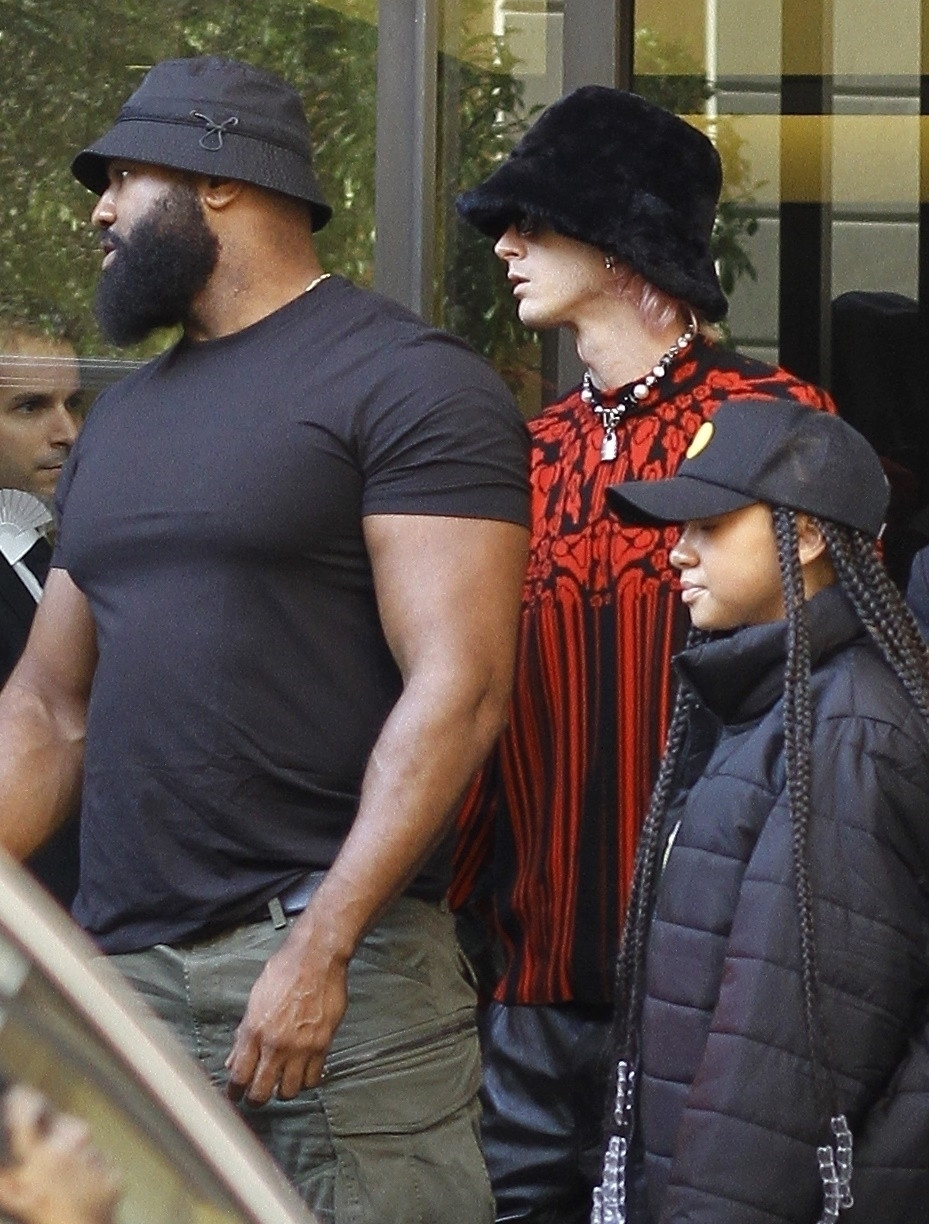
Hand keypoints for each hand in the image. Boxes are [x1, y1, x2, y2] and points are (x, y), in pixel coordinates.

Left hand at [225, 923, 349, 1105]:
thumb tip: (234, 1058)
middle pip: (261, 1092)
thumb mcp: (256, 1000)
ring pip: (289, 1091)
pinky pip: (313, 1078)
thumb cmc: (286, 971)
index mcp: (255, 1031)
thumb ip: (244, 1034)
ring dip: (283, 1091)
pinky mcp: (323, 1045)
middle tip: (256, 1096)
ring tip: (282, 1084)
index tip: (236, 1094)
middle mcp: (276, 1043)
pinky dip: (307, 1080)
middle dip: (256, 1099)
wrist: (316, 958)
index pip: (239, 1076)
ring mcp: (301, 1047)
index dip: (235, 1091)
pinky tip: (303, 1072)